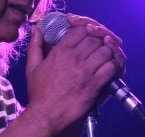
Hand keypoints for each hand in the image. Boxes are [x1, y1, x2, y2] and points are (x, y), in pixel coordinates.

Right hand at [23, 14, 125, 134]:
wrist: (47, 114)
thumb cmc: (39, 92)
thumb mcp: (32, 67)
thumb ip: (35, 46)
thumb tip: (36, 29)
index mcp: (60, 51)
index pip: (80, 30)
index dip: (85, 30)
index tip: (86, 35)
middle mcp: (74, 58)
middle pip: (95, 38)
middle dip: (98, 39)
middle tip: (97, 44)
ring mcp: (86, 71)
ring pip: (105, 50)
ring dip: (106, 51)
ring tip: (103, 55)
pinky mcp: (94, 84)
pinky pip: (110, 67)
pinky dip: (112, 65)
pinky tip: (107, 68)